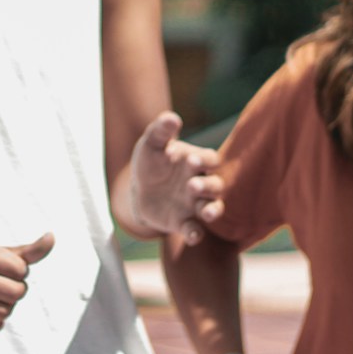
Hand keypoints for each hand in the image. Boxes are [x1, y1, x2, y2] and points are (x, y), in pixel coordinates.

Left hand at [126, 111, 222, 242]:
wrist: (137, 189)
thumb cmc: (151, 161)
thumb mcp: (151, 143)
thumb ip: (161, 131)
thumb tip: (172, 118)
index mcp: (196, 161)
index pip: (210, 159)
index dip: (205, 160)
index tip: (191, 160)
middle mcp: (200, 183)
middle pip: (215, 185)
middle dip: (207, 186)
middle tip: (192, 186)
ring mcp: (194, 205)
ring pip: (213, 208)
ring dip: (213, 211)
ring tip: (207, 213)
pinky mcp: (183, 223)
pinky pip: (195, 230)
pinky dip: (196, 234)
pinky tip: (193, 235)